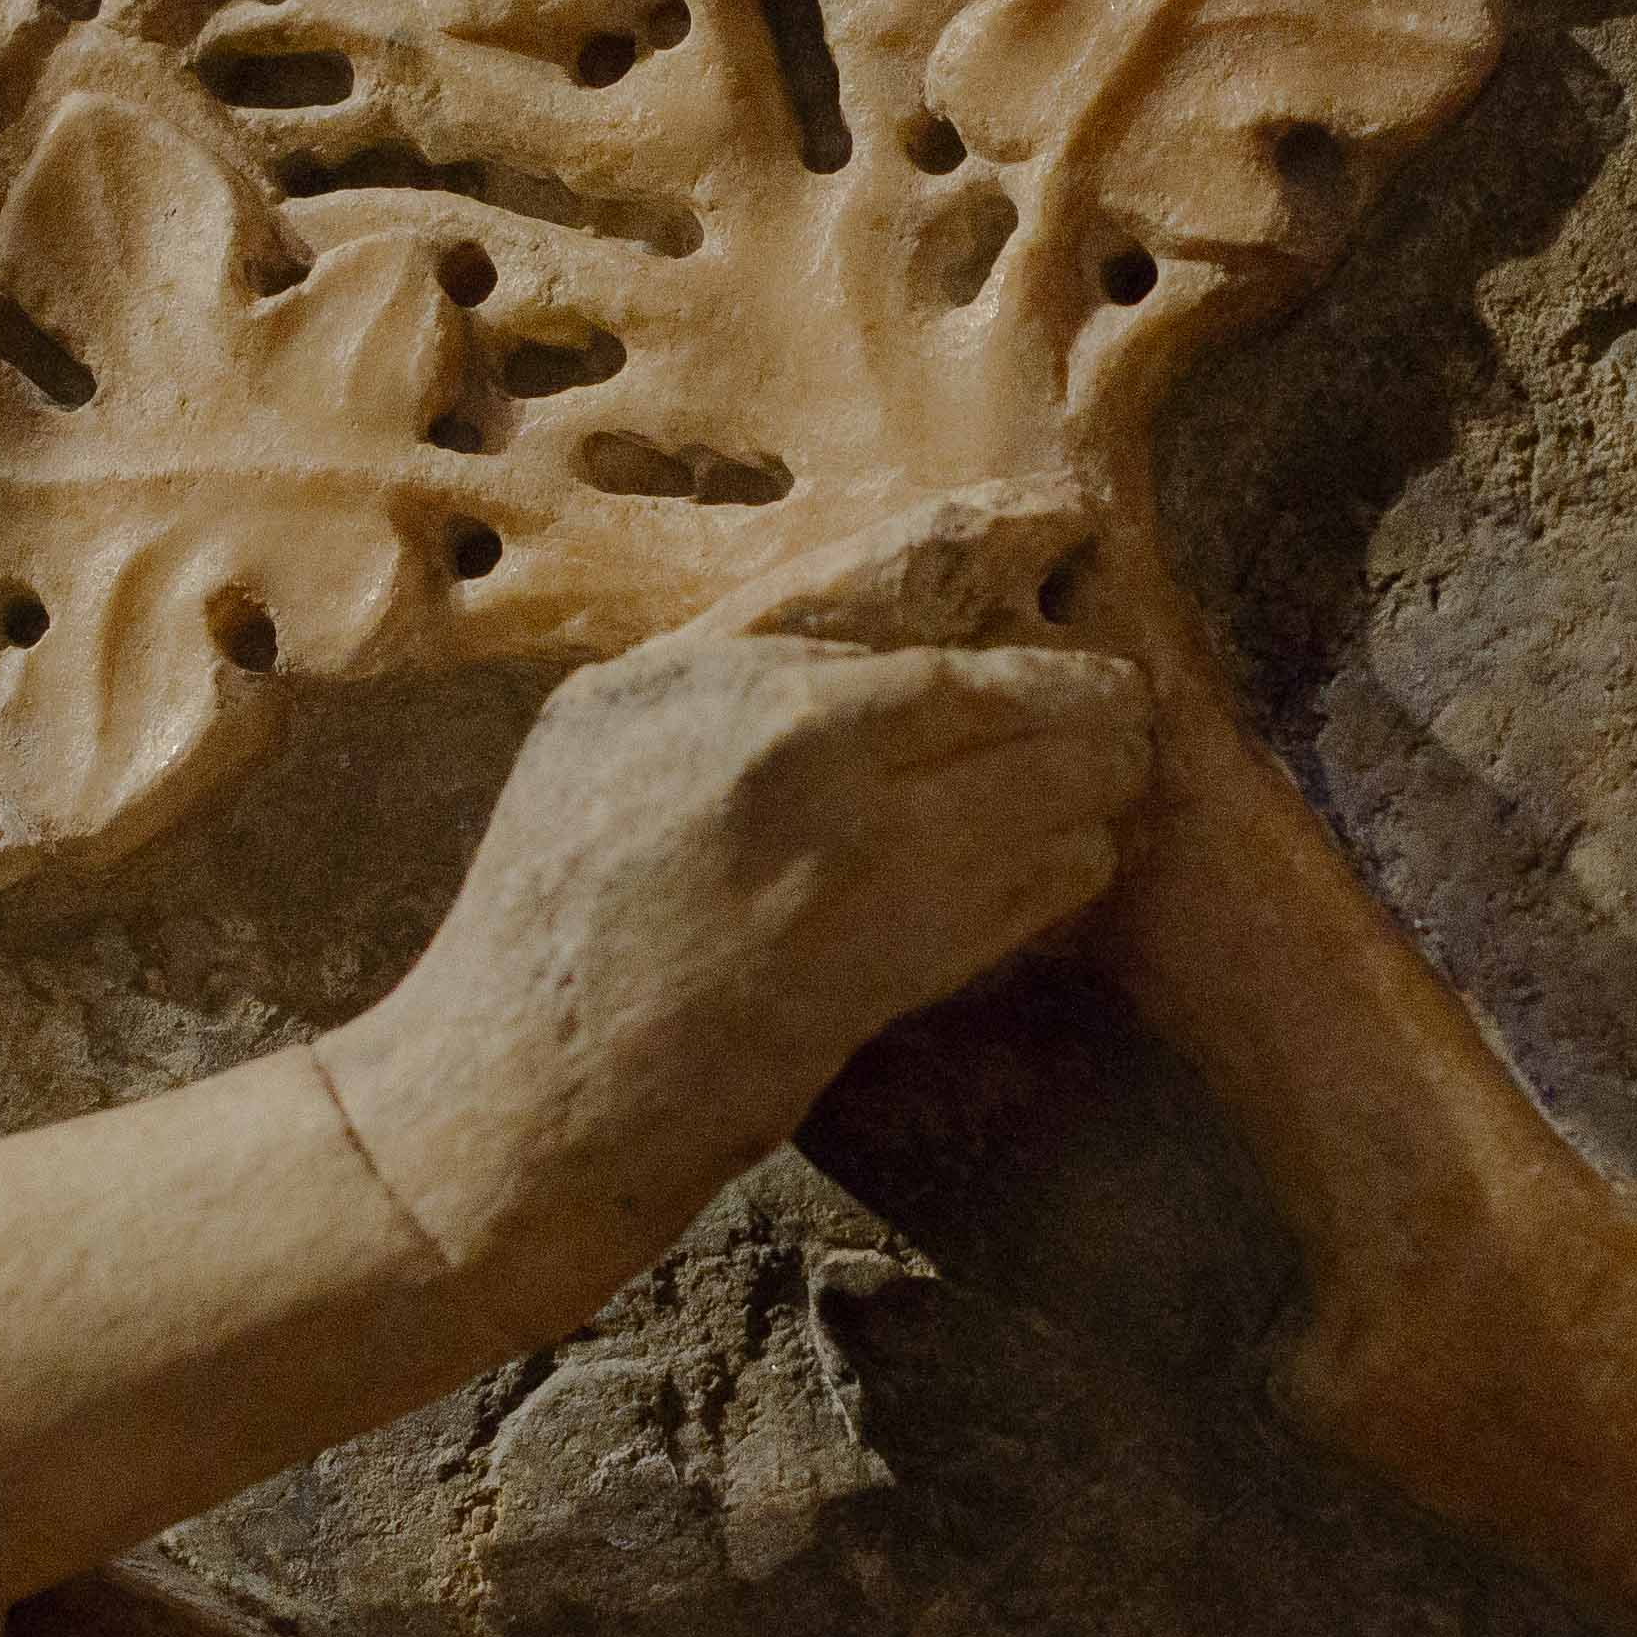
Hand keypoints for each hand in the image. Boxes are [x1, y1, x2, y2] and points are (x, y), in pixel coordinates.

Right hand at [318, 527, 1145, 1302]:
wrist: (511, 1098)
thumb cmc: (542, 924)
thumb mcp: (594, 739)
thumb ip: (715, 673)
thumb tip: (843, 636)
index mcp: (696, 675)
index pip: (886, 584)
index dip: (990, 548)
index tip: (1061, 538)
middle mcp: (771, 746)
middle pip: (984, 690)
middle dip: (1076, 697)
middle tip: (1126, 706)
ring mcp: (829, 859)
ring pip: (1023, 793)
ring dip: (1087, 786)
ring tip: (1119, 780)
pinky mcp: (872, 965)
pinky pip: (1011, 896)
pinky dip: (1060, 871)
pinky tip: (1080, 859)